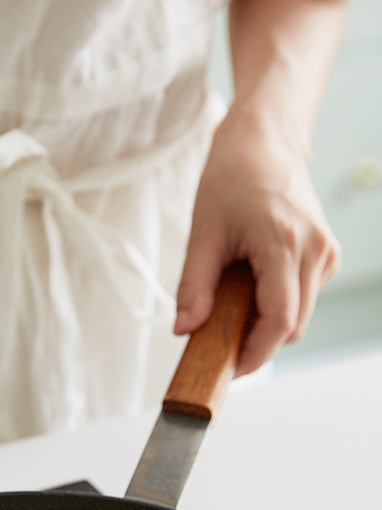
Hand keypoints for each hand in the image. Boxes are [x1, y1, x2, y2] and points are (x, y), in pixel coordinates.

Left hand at [175, 104, 339, 376]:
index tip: (230, 369)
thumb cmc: (232, 176)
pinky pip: (303, 298)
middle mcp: (315, 250)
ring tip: (232, 308)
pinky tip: (252, 290)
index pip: (279, 321)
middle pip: (292, 326)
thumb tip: (184, 330)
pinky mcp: (325, 254)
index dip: (255, 354)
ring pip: (300, 316)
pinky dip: (278, 306)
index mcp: (284, 244)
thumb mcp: (202, 233)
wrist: (265, 140)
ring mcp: (325, 252)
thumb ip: (193, 286)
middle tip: (220, 345)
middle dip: (257, 344)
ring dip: (267, 325)